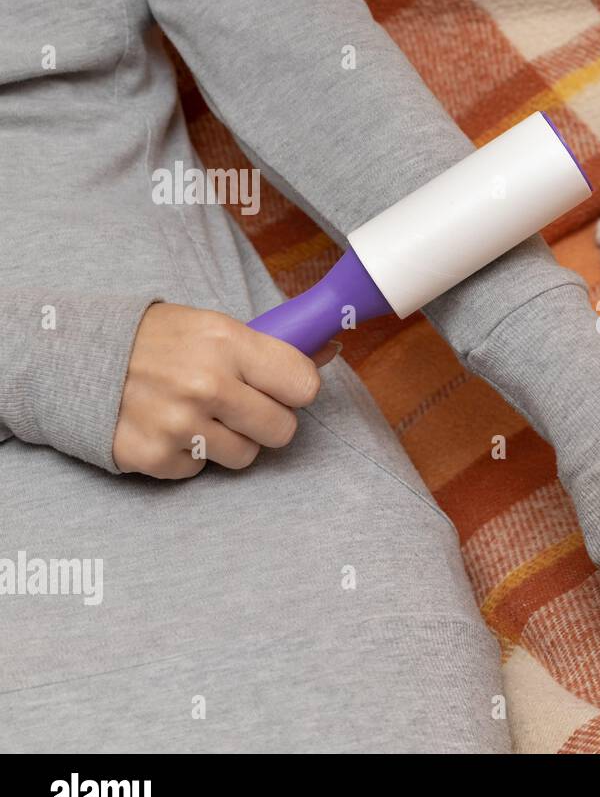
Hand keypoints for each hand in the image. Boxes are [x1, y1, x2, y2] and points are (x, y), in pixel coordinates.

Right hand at [112, 303, 333, 478]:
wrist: (72, 357)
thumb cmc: (155, 340)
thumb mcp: (212, 325)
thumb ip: (270, 346)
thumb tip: (330, 350)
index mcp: (227, 342)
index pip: (303, 386)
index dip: (295, 389)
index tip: (281, 387)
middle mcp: (206, 384)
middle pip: (282, 430)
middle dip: (267, 421)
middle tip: (240, 406)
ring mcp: (179, 425)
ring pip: (245, 457)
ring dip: (228, 441)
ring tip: (199, 414)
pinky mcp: (153, 457)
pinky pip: (200, 471)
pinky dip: (188, 456)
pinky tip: (168, 428)